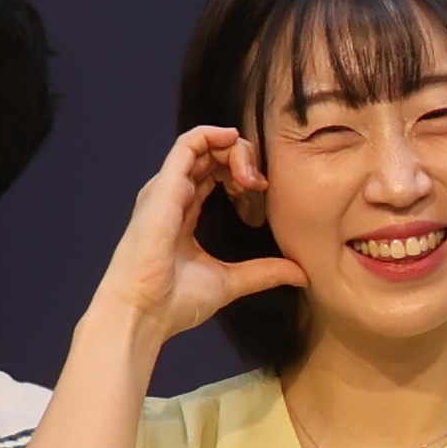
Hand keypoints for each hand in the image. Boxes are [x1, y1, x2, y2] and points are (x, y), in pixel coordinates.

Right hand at [93, 124, 308, 352]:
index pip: (212, 175)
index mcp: (183, 214)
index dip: (241, 173)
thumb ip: (264, 272)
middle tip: (261, 182)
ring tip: (251, 174)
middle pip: (210, 157)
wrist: (145, 312)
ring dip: (234, 149)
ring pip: (202, 146)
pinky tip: (234, 139)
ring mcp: (166, 189)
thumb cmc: (174, 302)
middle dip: (242, 158)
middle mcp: (172, 197)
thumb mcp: (230, 281)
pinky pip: (188, 144)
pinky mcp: (164, 186)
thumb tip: (301, 273)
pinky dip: (212, 134)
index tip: (262, 190)